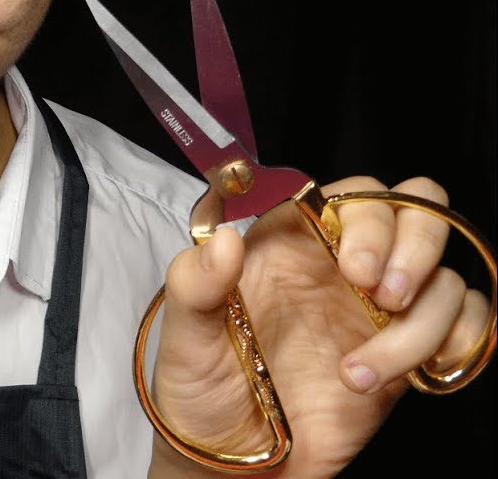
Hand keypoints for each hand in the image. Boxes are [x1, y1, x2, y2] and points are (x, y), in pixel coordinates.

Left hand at [147, 176, 490, 477]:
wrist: (235, 461)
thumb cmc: (200, 390)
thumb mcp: (183, 335)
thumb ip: (195, 283)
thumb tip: (223, 240)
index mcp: (288, 244)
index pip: (350, 195)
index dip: (367, 218)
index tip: (353, 265)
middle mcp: (339, 266)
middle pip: (415, 214)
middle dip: (414, 249)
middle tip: (382, 295)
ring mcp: (377, 309)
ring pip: (442, 280)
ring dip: (418, 326)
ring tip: (357, 375)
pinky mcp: (406, 353)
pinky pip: (464, 323)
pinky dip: (460, 340)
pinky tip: (419, 372)